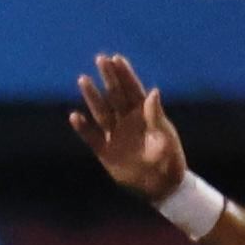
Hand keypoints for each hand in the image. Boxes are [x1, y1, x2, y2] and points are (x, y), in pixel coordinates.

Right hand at [68, 52, 186, 200]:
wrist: (162, 186)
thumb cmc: (170, 160)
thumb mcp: (165, 138)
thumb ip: (156, 116)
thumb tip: (153, 92)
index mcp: (144, 115)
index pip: (133, 90)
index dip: (125, 74)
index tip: (116, 58)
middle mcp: (127, 121)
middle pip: (115, 95)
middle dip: (108, 77)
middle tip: (100, 59)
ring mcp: (114, 134)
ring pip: (100, 111)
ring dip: (92, 96)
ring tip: (83, 80)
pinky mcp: (105, 151)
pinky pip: (91, 137)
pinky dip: (83, 127)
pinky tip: (75, 116)